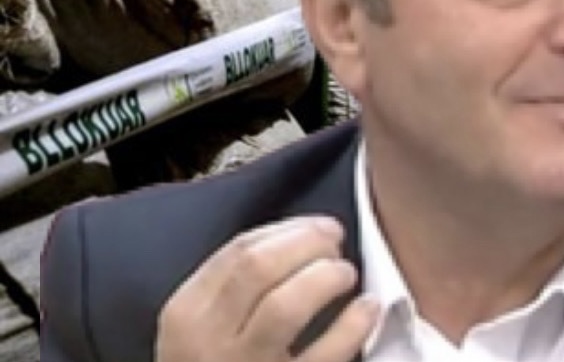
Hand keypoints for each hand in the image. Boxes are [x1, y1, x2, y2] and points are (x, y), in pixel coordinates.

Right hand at [156, 215, 379, 361]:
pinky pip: (324, 355)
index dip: (289, 230)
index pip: (238, 252)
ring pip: (286, 305)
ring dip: (325, 277)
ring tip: (346, 274)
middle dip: (307, 244)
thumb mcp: (206, 331)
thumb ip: (236, 287)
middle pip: (259, 268)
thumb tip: (302, 235)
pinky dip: (352, 325)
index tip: (320, 226)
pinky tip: (368, 309)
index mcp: (183, 317)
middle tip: (337, 243)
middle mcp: (205, 345)